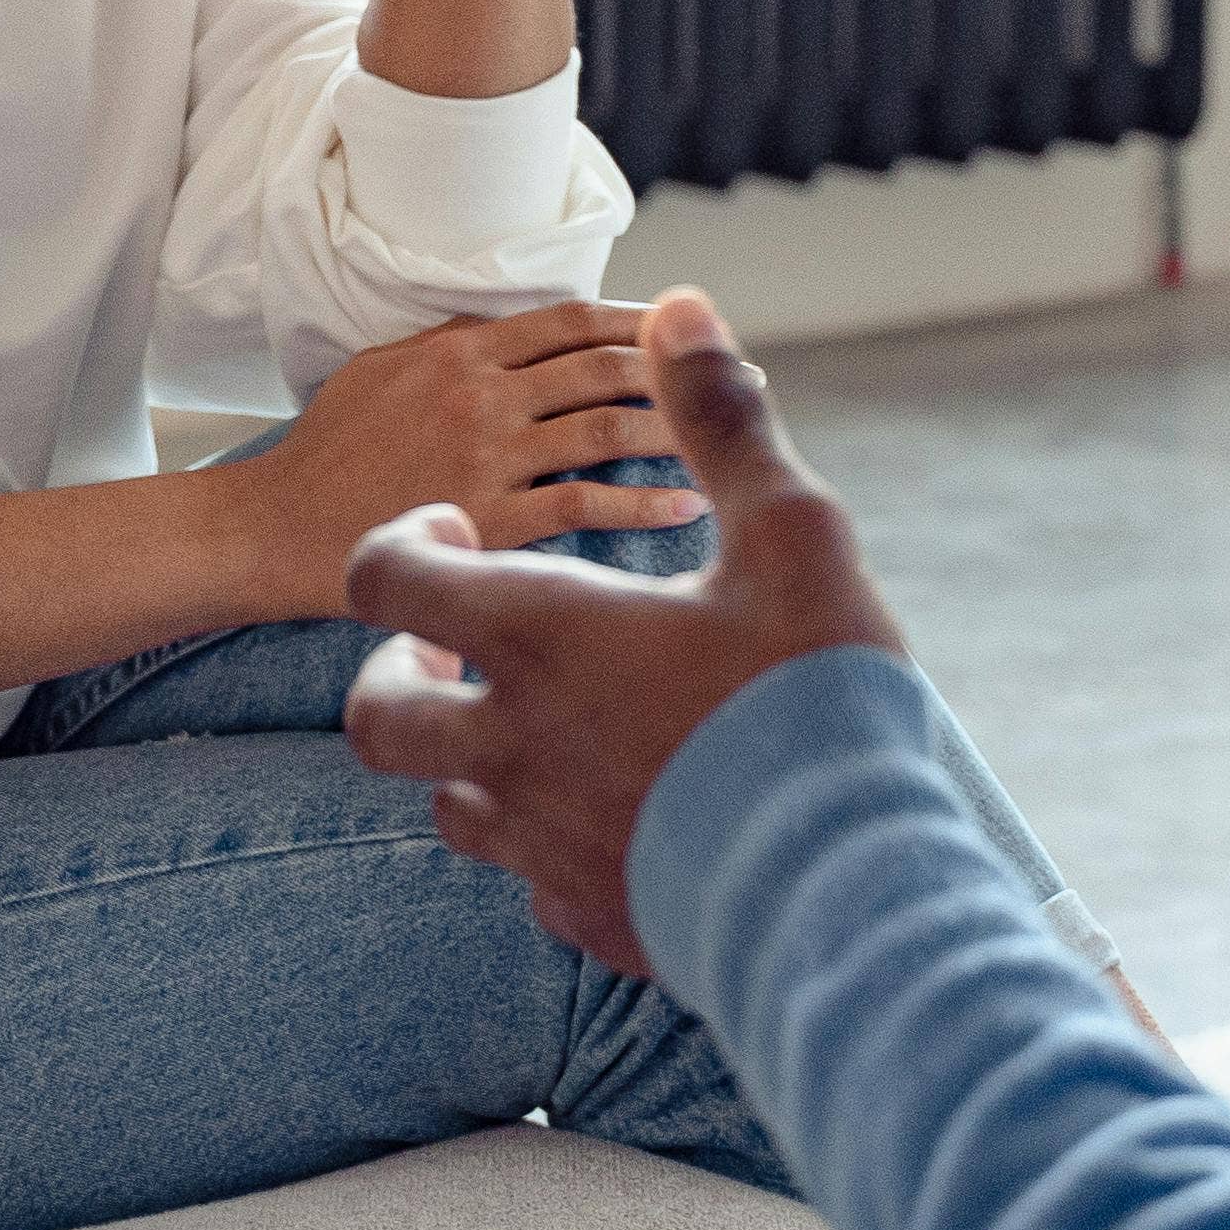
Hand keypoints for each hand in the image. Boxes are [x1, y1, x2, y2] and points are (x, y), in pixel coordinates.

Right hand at [251, 301, 702, 612]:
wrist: (274, 527)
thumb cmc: (328, 450)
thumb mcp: (384, 368)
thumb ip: (456, 346)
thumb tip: (522, 332)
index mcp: (462, 347)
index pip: (574, 319)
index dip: (646, 320)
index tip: (696, 328)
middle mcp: (483, 392)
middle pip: (606, 367)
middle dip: (687, 371)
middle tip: (751, 380)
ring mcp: (487, 455)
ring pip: (607, 429)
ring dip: (682, 432)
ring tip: (731, 443)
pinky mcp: (488, 520)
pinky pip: (584, 504)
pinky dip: (645, 503)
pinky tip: (689, 505)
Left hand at [341, 288, 899, 978]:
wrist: (852, 891)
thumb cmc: (815, 699)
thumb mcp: (790, 533)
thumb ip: (720, 421)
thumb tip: (680, 310)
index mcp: (539, 639)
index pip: (387, 578)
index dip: (402, 544)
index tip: (457, 531)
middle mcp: (511, 746)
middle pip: (376, 716)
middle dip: (396, 670)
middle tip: (457, 644)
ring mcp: (540, 845)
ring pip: (445, 803)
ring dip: (469, 758)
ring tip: (541, 727)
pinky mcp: (586, 919)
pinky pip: (528, 881)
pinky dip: (547, 843)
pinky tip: (612, 817)